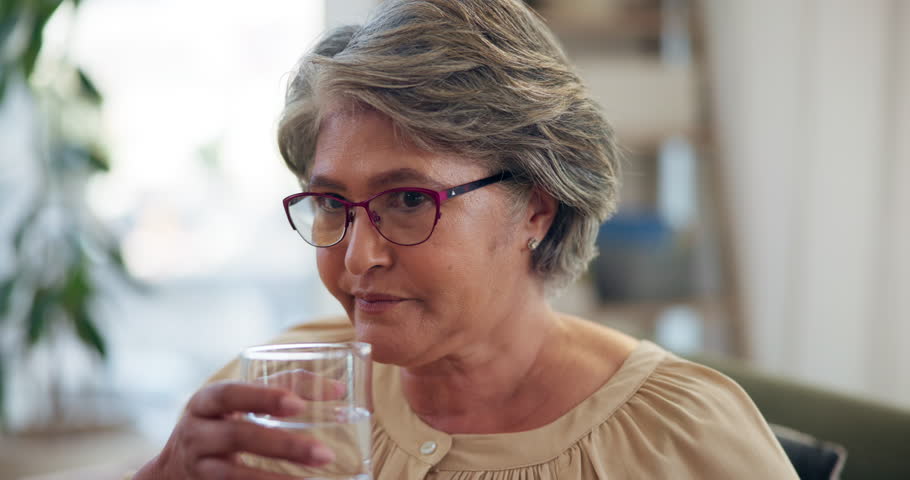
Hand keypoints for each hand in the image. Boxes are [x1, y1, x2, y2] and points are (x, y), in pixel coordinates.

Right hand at [134, 379, 339, 479]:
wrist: (173, 468)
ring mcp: (199, 466)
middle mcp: (196, 433)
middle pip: (238, 436)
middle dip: (283, 445)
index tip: (298, 405)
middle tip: (325, 453)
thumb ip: (280, 389)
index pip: (231, 394)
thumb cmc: (222, 421)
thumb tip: (339, 389)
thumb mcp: (237, 402)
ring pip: (235, 474)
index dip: (263, 398)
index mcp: (206, 401)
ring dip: (277, 478)